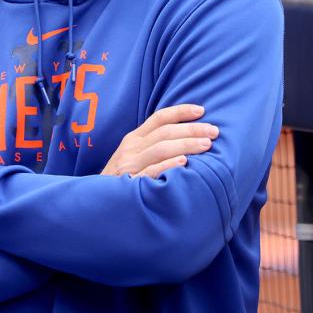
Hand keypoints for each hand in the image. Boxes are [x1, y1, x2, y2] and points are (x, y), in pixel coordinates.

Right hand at [101, 104, 217, 178]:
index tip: (202, 110)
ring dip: (186, 144)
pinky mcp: (130, 183)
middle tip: (214, 131)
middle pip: (164, 132)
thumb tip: (187, 137)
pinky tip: (184, 164)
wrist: (98, 201)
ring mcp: (130, 165)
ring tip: (206, 145)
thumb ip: (153, 146)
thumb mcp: (133, 156)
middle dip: (191, 129)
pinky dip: (168, 165)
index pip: (159, 118)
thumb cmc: (122, 179)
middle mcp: (131, 149)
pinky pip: (151, 171)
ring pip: (160, 148)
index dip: (180, 112)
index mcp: (134, 139)